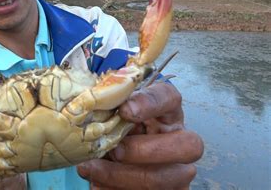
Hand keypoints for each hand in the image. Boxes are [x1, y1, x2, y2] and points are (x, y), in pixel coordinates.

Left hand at [77, 82, 203, 189]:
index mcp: (167, 110)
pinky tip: (97, 183)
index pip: (169, 97)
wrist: (117, 154)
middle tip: (115, 150)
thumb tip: (96, 98)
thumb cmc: (117, 127)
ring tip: (91, 168)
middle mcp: (181, 139)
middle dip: (145, 150)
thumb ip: (111, 105)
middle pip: (188, 146)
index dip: (150, 103)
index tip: (124, 109)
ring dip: (121, 176)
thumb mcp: (116, 112)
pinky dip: (115, 189)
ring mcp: (179, 170)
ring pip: (162, 178)